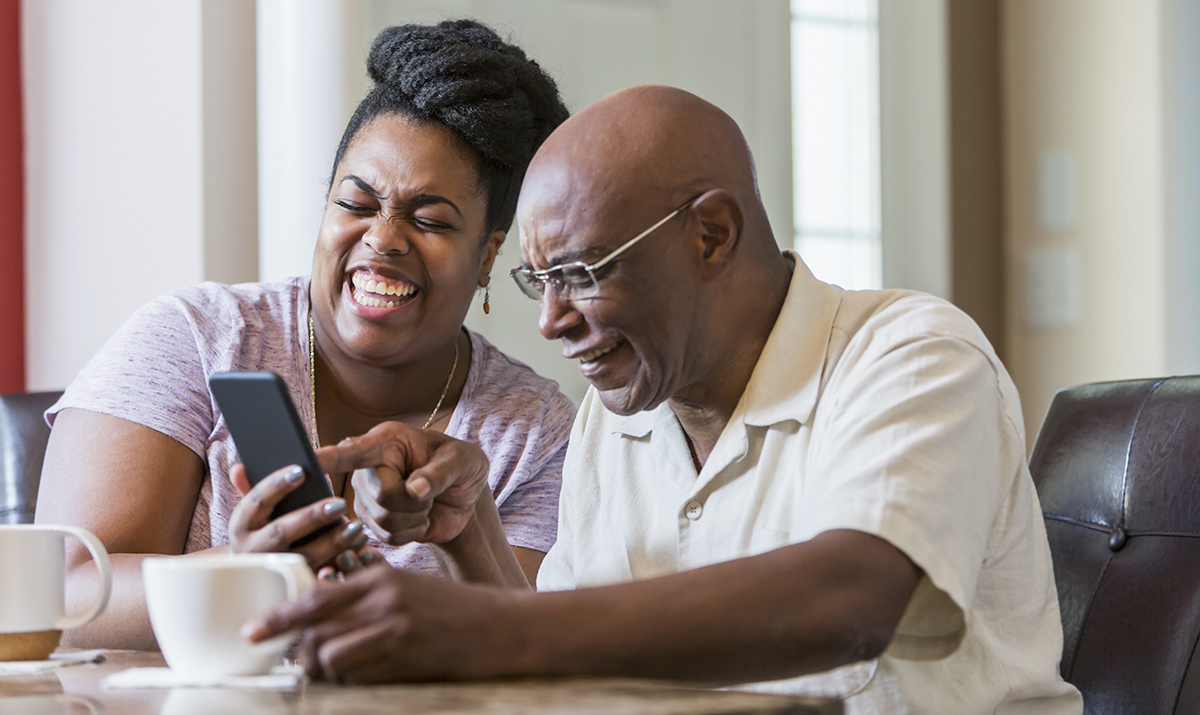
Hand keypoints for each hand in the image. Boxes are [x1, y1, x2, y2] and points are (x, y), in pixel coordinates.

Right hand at [229, 463, 369, 571]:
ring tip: (356, 527)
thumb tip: (240, 467)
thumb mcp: (252, 512)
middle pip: (281, 532)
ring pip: (304, 558)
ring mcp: (273, 570)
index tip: (301, 470)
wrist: (253, 575)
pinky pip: (319, 575)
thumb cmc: (261, 530)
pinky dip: (342, 561)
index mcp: (241, 525)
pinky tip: (360, 547)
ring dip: (333, 542)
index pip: (257, 501)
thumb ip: (250, 487)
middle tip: (340, 503)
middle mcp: (253, 550)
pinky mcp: (293, 585)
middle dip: (311, 517)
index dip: (277, 485)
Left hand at [243, 565, 510, 681]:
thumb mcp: (406, 586)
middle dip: (302, 656)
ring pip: (333, 660)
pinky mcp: (407, 661)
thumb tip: (317, 614)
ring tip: (331, 674)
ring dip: (325, 673)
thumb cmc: (451, 608)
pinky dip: (352, 683)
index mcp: (380, 579)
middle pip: (317, 634)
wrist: (499, 628)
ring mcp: (396, 633)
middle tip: (302, 664)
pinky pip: (360, 679)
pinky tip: (362, 677)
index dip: (278, 619)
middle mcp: (384, 602)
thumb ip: (364, 595)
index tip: (252, 633)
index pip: (315, 598)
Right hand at [316, 422, 490, 545]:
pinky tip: (419, 518)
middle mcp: (367, 469)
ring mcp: (366, 498)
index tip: (307, 460)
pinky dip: (412, 532)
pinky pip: (388, 538)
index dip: (329, 458)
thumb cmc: (462, 466)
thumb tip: (416, 489)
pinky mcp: (374, 524)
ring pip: (383, 520)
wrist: (465, 496)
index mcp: (386, 442)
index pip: (353, 451)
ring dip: (414, 516)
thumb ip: (440, 472)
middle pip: (380, 496)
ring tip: (424, 501)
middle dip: (413, 500)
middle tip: (428, 490)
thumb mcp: (462, 460)